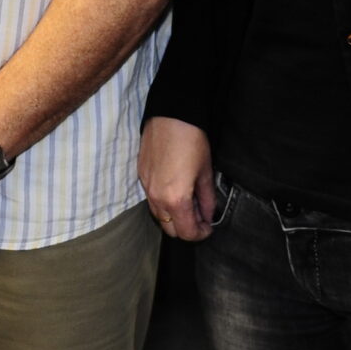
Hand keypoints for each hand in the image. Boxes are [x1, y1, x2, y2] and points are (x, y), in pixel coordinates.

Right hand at [138, 116, 217, 240]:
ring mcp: (146, 187)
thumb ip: (207, 199)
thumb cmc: (192, 141)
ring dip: (174, 216)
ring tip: (188, 202)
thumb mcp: (206, 172)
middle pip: (170, 229)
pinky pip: (152, 199)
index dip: (201, 234)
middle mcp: (157, 198)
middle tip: (200, 215)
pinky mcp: (141, 176)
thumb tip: (208, 215)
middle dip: (186, 228)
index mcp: (176, 200)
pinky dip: (164, 202)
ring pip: (159, 216)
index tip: (209, 227)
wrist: (170, 115)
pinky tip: (175, 189)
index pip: (186, 232)